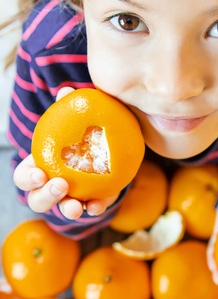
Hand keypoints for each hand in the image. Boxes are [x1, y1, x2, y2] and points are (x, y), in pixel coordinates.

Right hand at [13, 87, 118, 219]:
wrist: (112, 141)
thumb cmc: (83, 130)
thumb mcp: (76, 117)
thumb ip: (68, 107)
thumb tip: (66, 90)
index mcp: (42, 164)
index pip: (24, 176)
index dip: (28, 178)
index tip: (39, 173)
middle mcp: (53, 184)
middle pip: (37, 199)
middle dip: (45, 196)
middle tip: (60, 185)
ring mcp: (73, 195)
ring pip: (61, 209)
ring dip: (66, 208)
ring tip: (76, 206)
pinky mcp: (94, 199)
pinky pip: (91, 209)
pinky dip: (93, 209)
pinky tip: (96, 205)